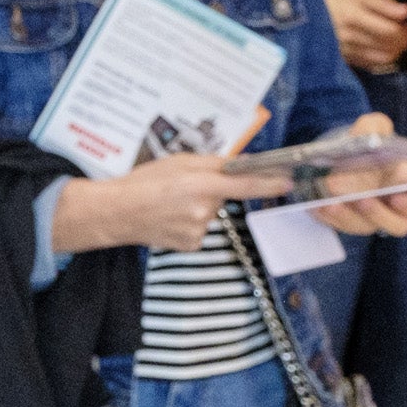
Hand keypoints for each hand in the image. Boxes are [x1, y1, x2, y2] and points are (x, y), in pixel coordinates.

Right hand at [49, 152, 288, 255]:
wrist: (117, 212)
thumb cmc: (144, 182)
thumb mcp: (178, 161)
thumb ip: (211, 163)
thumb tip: (239, 165)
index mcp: (201, 183)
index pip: (246, 184)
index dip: (270, 183)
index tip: (288, 181)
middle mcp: (204, 209)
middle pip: (223, 197)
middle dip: (211, 190)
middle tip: (182, 186)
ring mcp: (198, 230)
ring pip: (210, 213)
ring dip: (198, 206)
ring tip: (170, 203)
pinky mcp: (191, 245)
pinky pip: (200, 229)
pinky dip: (189, 222)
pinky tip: (170, 218)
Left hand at [307, 110, 406, 237]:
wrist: (343, 152)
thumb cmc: (368, 143)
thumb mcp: (374, 127)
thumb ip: (377, 127)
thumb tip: (370, 138)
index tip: (398, 198)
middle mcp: (392, 208)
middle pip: (398, 226)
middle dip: (379, 215)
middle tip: (362, 200)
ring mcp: (369, 218)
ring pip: (364, 228)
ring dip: (348, 217)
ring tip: (331, 202)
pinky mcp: (345, 221)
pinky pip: (339, 226)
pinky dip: (328, 217)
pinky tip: (317, 204)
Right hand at [324, 0, 406, 73]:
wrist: (306, 21)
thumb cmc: (334, 3)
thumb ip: (382, 3)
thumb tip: (406, 11)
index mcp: (352, 16)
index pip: (389, 30)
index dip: (406, 29)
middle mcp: (349, 37)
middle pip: (388, 45)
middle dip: (405, 40)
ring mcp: (346, 52)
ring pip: (383, 57)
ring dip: (397, 50)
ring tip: (398, 39)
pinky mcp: (345, 61)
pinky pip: (372, 64)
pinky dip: (384, 58)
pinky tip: (384, 48)